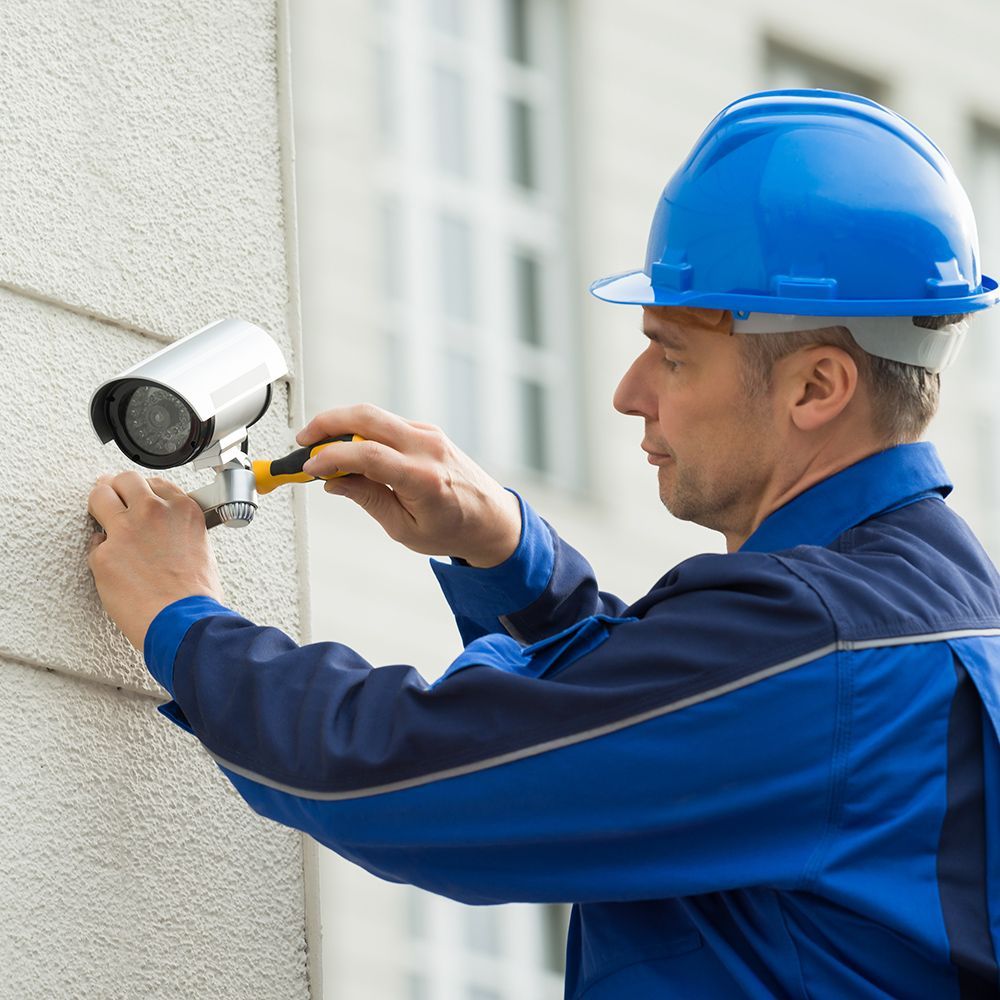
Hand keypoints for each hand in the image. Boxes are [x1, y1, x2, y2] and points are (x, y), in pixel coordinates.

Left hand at [87, 472, 224, 649]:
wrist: (184, 622)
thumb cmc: (197, 595)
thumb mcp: (201, 548)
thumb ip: (179, 529)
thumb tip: (164, 532)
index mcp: (183, 510)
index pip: (156, 483)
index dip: (144, 490)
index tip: (139, 497)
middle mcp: (154, 512)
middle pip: (125, 480)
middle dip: (117, 487)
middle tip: (113, 495)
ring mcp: (126, 530)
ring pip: (99, 496)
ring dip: (99, 503)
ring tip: (98, 510)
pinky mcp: (103, 555)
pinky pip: (94, 544)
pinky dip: (101, 552)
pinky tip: (112, 563)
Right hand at [297, 404, 521, 567]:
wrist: (492, 519)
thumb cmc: (453, 529)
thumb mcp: (403, 528)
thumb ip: (367, 499)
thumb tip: (334, 481)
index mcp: (422, 478)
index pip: (367, 455)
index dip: (331, 456)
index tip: (309, 465)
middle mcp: (427, 448)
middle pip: (367, 417)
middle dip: (328, 422)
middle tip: (304, 439)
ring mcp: (430, 435)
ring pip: (376, 415)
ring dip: (343, 423)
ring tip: (320, 445)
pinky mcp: (429, 432)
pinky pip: (388, 423)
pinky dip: (363, 430)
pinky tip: (349, 448)